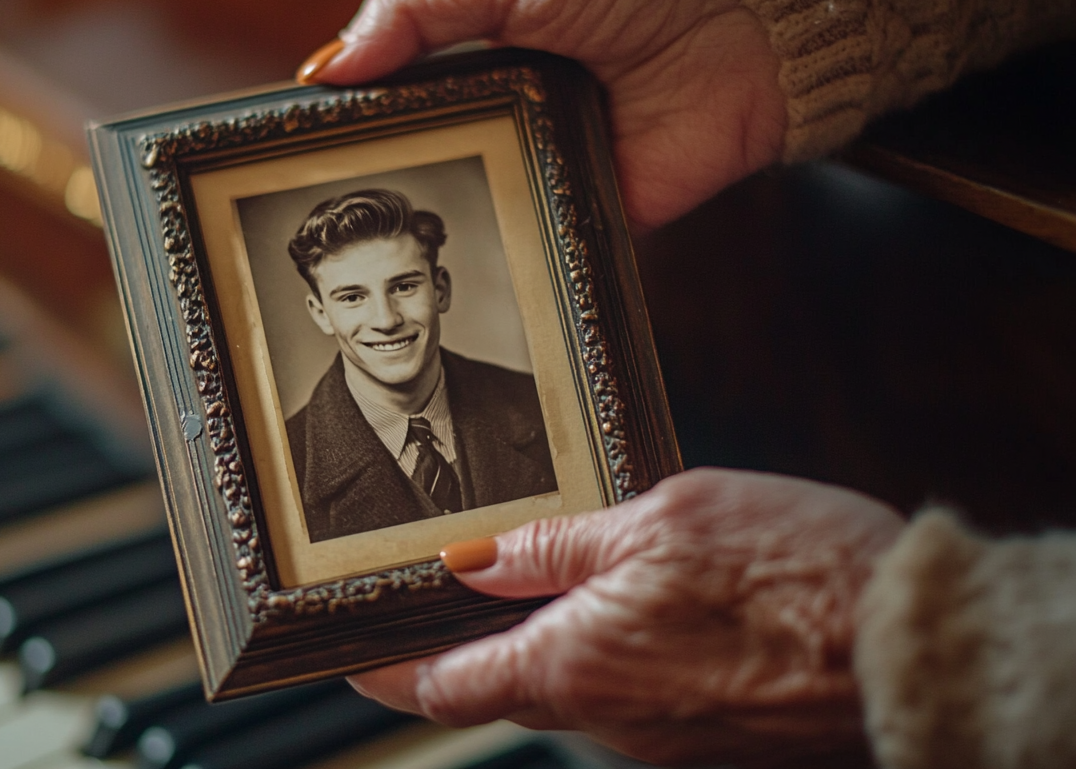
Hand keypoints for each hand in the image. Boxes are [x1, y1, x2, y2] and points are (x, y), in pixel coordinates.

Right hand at [297, 0, 785, 229]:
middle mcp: (514, 115)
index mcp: (485, 54)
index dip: (358, 121)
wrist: (752, 17)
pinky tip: (475, 257)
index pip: (404, 97)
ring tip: (388, 238)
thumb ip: (420, 14)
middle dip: (393, 180)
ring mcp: (555, 166)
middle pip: (436, 160)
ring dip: (449, 217)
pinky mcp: (598, 213)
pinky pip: (548, 244)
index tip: (305, 144)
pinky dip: (520, 252)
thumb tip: (332, 62)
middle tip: (336, 203)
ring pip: (484, 208)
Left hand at [350, 469, 904, 766]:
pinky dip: (611, 656)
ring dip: (549, 641)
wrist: (911, 647)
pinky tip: (638, 606)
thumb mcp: (660, 522)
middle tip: (450, 592)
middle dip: (468, 645)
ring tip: (552, 577)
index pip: (445, 686)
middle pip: (503, 687)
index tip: (351, 658)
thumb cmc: (793, 571)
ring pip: (571, 689)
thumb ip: (557, 547)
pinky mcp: (706, 740)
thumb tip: (472, 558)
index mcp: (575, 665)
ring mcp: (660, 740)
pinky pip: (631, 698)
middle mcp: (608, 720)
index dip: (388, 673)